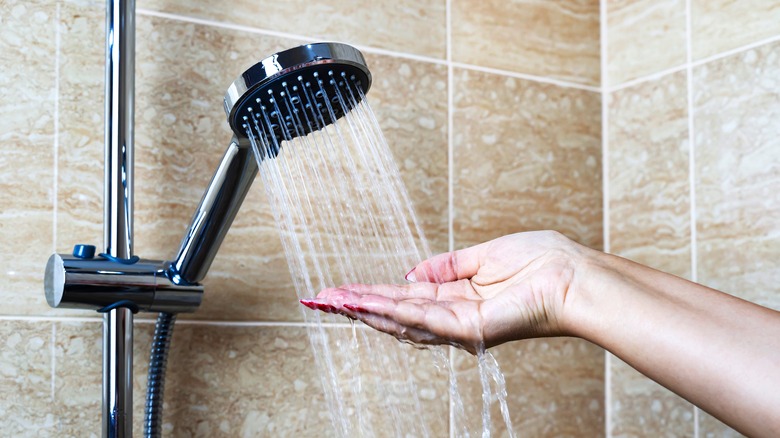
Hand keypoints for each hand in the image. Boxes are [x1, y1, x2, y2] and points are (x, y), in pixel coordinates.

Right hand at [301, 230, 585, 353]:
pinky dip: (391, 312)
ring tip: (330, 302)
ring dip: (364, 310)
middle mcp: (453, 315)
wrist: (574, 275)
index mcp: (457, 296)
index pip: (403, 296)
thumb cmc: (541, 261)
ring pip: (401, 320)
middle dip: (355, 306)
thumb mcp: (483, 256)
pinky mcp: (470, 329)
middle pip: (394, 313)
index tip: (339, 289)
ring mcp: (460, 325)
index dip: (370, 292)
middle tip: (318, 299)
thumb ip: (446, 266)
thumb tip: (411, 273)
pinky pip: (423, 319)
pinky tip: (364, 304)